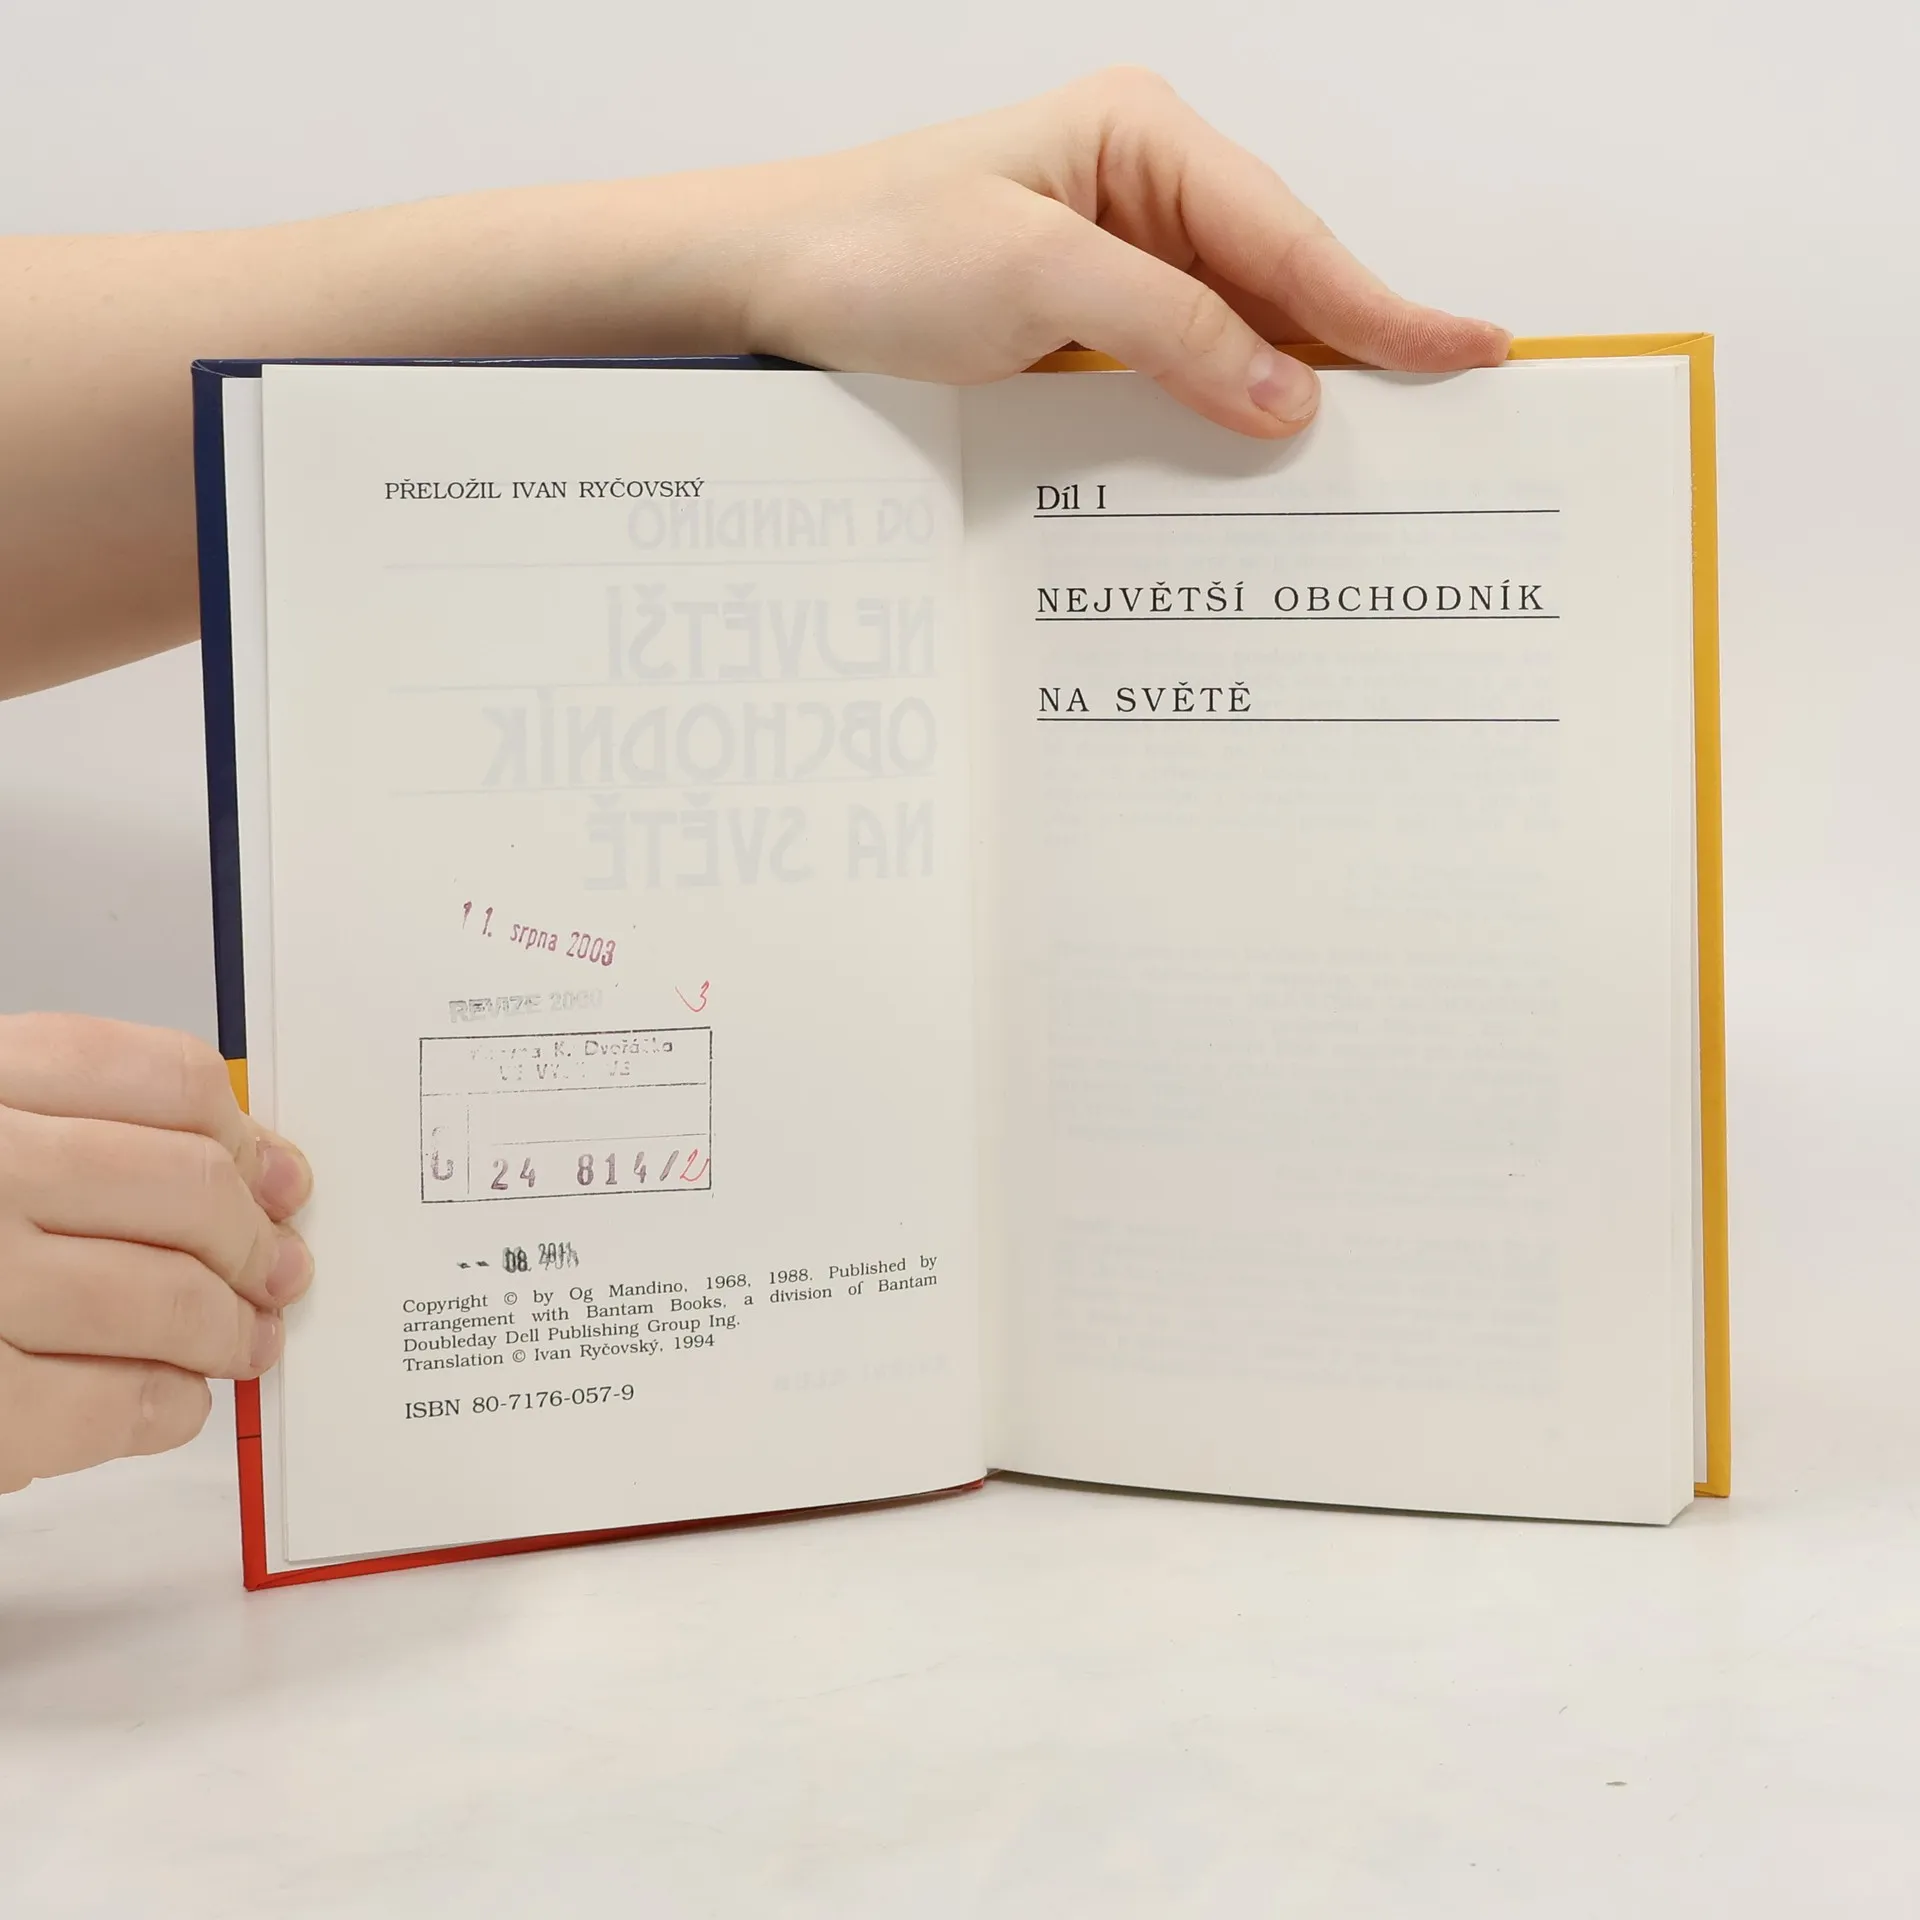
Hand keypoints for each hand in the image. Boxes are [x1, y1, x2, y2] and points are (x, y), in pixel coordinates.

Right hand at [0, 1013, 311, 1492]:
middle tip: (277, 1271)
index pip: (163, 1079)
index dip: (243, 1137)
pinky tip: (168, 1404)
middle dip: (254, 1242)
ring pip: (164, 1296)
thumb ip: (82, 1127)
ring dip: (227, 1331)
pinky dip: (164, 1408)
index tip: (277, 1176)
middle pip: (185, 1187)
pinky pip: (108, 1404)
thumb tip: (258, 1171)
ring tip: (242, 1343)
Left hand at [735, 67, 1509, 434]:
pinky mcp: (1081, 313)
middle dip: (1351, 348)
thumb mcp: (1036, 282)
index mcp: (1140, 137)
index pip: (1287, 236)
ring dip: (1283, 386)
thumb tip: (1289, 393)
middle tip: (1443, 415)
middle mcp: (1139, 185)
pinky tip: (1252, 444)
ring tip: (1368, 445)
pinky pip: (1177, 361)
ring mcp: (1113, 251)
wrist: (766, 280)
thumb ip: (1173, 332)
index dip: (1379, 305)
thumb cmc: (877, 249)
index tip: (1465, 349)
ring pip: (1234, 327)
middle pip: (1277, 279)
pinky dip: (1216, 403)